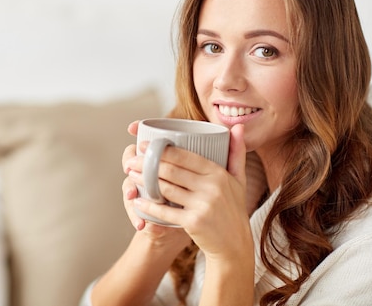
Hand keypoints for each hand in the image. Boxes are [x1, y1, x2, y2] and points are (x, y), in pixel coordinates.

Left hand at [129, 124, 253, 260]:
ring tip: (132, 174)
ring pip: (166, 188)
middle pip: (172, 170)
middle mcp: (211, 187)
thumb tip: (238, 126)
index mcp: (219, 173)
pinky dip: (149, 205)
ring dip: (145, 180)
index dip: (162, 149)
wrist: (234, 245)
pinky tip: (138, 200)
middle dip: (148, 163)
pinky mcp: (193, 222)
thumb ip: (237, 152)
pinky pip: (166, 211)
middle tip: (132, 159)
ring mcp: (202, 205)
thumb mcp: (239, 179)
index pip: (185, 156)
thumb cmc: (233, 209)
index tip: (145, 145)